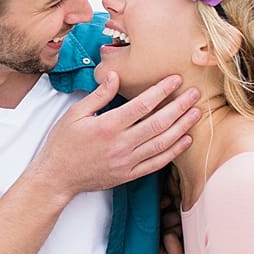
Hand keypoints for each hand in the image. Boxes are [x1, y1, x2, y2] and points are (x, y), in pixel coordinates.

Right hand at [30, 72, 200, 198]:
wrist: (57, 177)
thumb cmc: (63, 144)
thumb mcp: (75, 114)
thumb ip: (98, 95)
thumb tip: (115, 76)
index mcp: (108, 126)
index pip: (142, 105)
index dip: (162, 90)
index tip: (175, 79)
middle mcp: (121, 144)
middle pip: (159, 123)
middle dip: (180, 106)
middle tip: (195, 93)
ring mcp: (127, 162)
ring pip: (162, 143)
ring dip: (182, 127)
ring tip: (197, 113)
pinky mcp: (129, 175)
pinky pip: (157, 163)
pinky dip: (174, 151)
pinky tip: (185, 139)